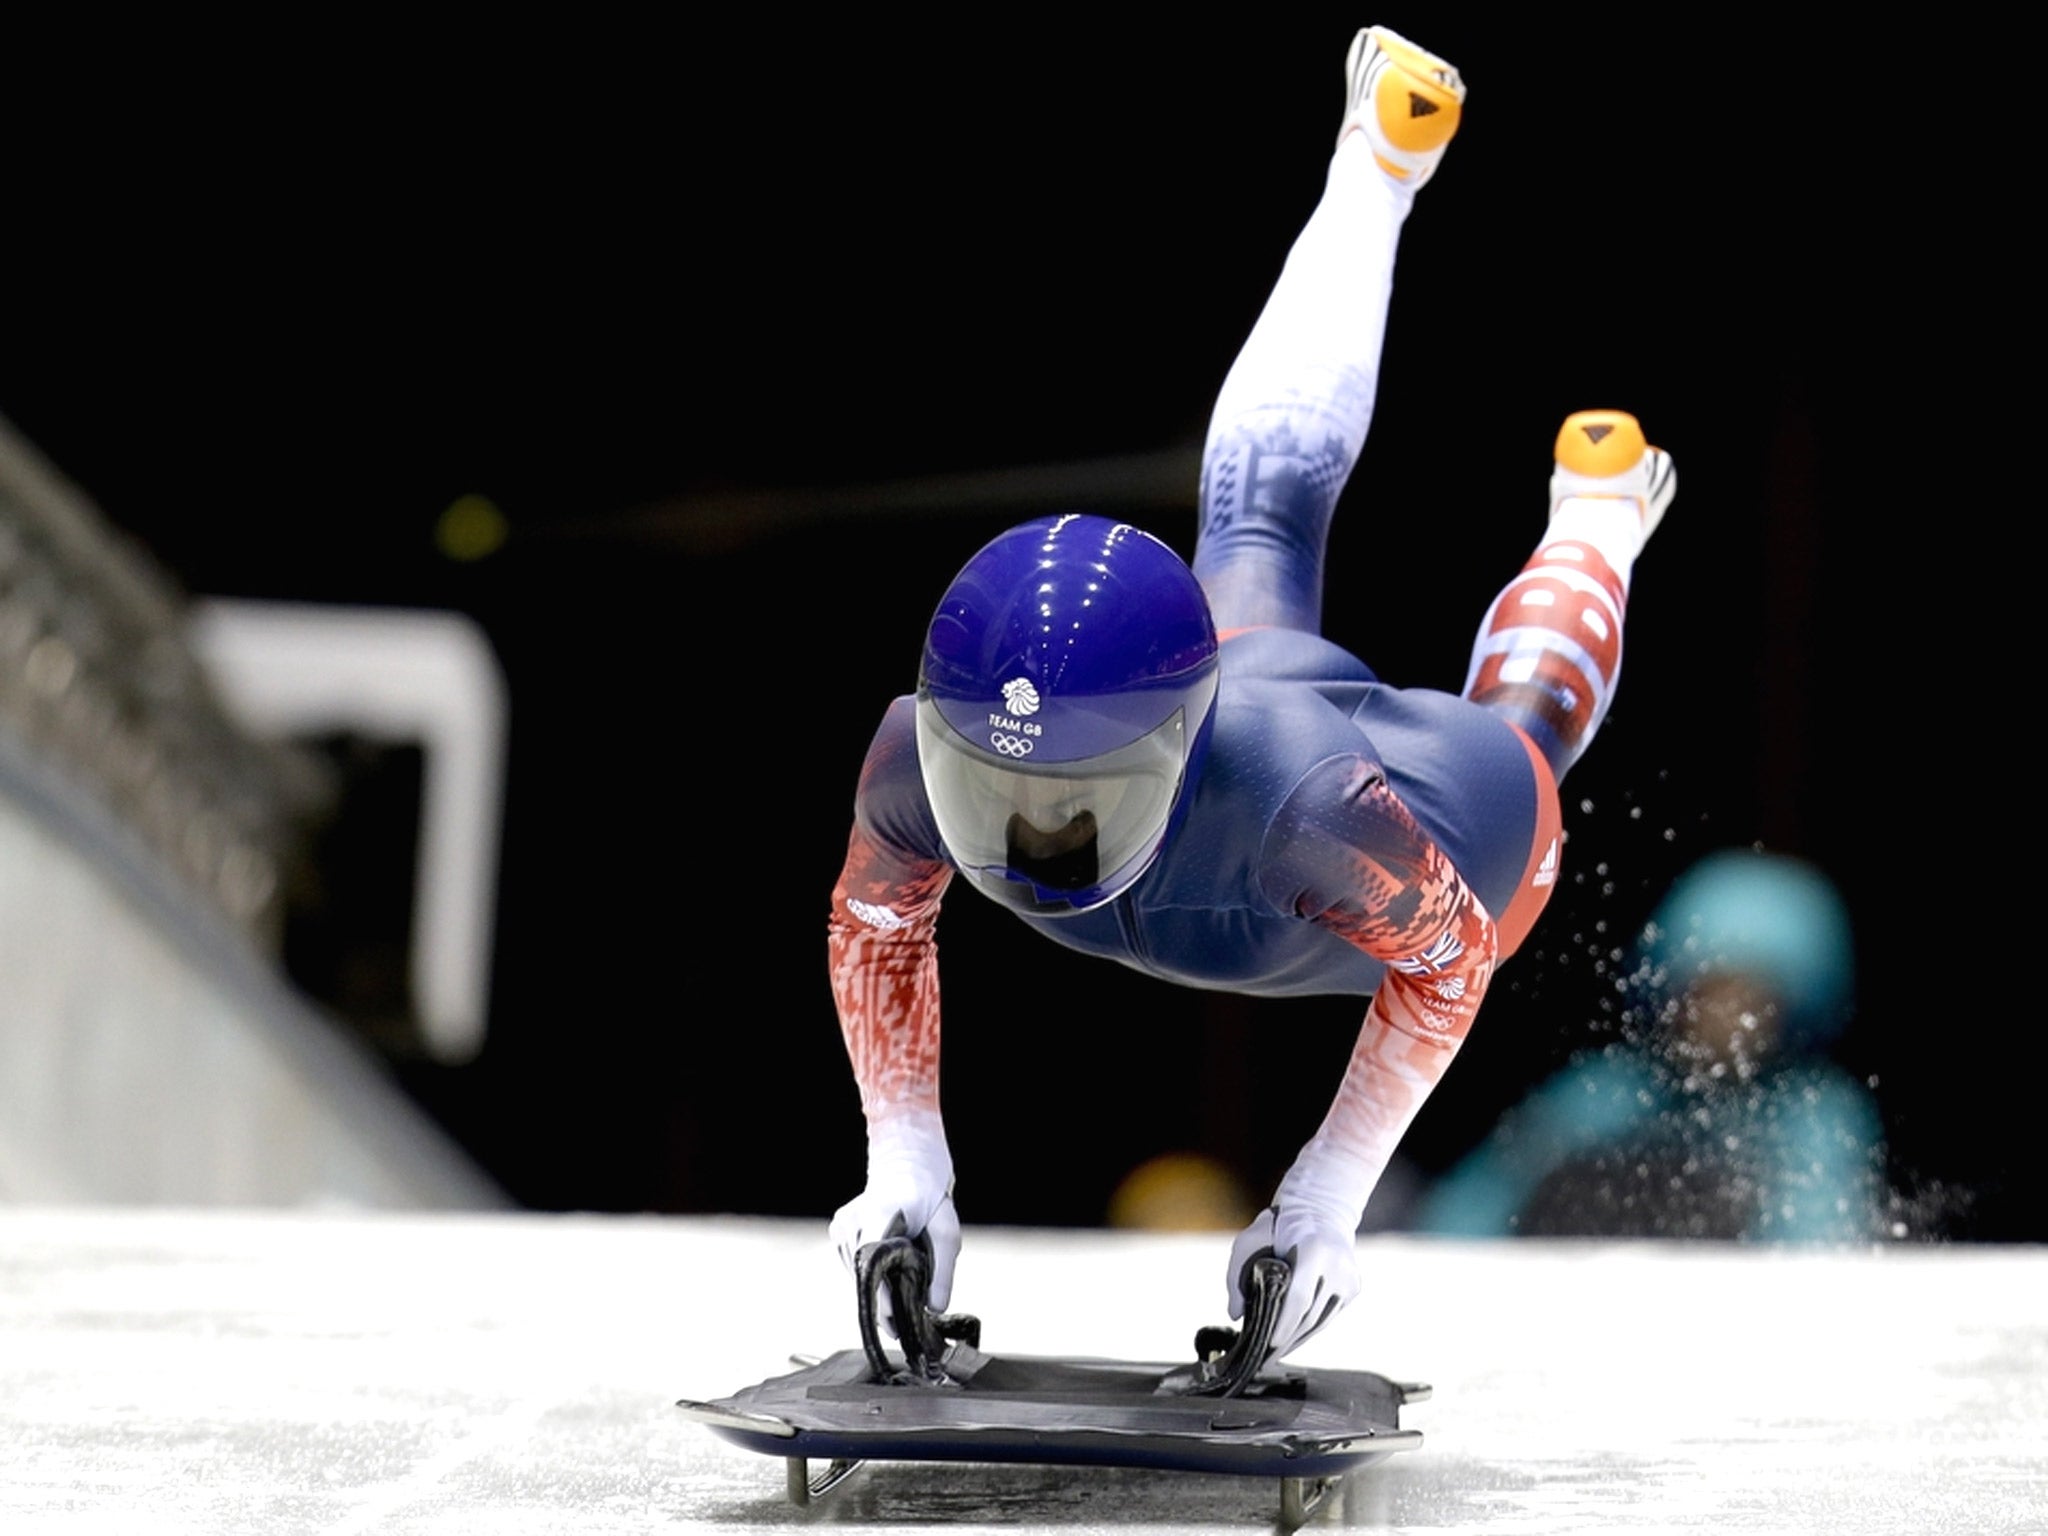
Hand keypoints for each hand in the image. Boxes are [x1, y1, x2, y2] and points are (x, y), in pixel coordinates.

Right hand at [829, 1131, 958, 1331]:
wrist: (908, 1162)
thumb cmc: (929, 1197)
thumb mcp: (947, 1230)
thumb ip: (943, 1270)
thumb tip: (935, 1308)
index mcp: (880, 1213)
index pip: (874, 1264)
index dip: (883, 1298)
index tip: (895, 1323)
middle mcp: (854, 1218)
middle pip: (863, 1274)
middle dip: (883, 1300)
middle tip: (900, 1324)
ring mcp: (842, 1223)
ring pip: (856, 1273)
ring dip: (875, 1285)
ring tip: (897, 1283)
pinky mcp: (837, 1228)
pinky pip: (851, 1264)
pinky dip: (868, 1273)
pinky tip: (884, 1266)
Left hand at [1225, 1204, 1361, 1362]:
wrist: (1318, 1210)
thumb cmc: (1277, 1226)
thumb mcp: (1249, 1241)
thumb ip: (1237, 1275)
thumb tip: (1235, 1314)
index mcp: (1316, 1250)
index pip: (1299, 1298)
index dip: (1284, 1324)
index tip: (1270, 1344)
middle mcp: (1339, 1266)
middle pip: (1311, 1315)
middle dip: (1289, 1338)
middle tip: (1267, 1357)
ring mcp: (1350, 1278)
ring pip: (1323, 1321)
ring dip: (1300, 1339)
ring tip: (1278, 1353)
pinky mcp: (1354, 1286)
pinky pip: (1330, 1315)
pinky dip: (1312, 1328)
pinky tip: (1294, 1338)